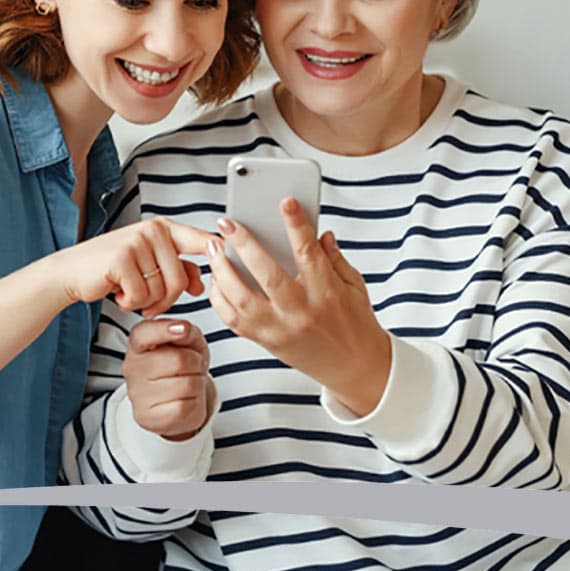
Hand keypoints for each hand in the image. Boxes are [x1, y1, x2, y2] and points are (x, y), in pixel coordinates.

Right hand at [50, 217, 212, 316]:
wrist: (71, 272)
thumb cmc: (111, 270)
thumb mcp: (148, 266)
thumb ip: (177, 269)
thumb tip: (202, 283)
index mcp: (163, 228)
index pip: (200, 239)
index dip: (219, 250)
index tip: (232, 253)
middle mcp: (152, 230)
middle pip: (180, 279)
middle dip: (165, 299)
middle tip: (146, 301)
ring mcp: (137, 242)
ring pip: (161, 289)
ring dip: (146, 302)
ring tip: (129, 293)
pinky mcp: (121, 258)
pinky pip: (141, 294)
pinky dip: (130, 302)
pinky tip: (117, 293)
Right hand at [122, 318, 214, 441]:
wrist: (176, 403)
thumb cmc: (180, 369)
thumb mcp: (187, 343)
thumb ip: (187, 332)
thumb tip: (183, 330)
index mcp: (138, 345)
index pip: (144, 334)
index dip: (165, 329)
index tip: (183, 329)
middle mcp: (132, 368)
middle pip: (179, 360)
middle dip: (196, 363)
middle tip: (191, 367)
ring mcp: (138, 394)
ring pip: (187, 384)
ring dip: (197, 383)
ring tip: (187, 383)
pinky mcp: (148, 416)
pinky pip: (185, 406)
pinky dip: (194, 403)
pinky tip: (184, 400)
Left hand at [207, 198, 392, 413]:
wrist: (354, 368)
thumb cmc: (355, 324)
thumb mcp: (355, 287)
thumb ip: (335, 259)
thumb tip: (320, 233)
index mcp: (327, 294)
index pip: (309, 254)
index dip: (297, 226)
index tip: (285, 202)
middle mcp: (301, 312)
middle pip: (267, 275)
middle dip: (244, 245)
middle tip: (227, 222)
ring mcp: (280, 330)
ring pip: (242, 299)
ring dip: (223, 271)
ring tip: (214, 248)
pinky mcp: (265, 343)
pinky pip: (233, 321)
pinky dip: (220, 299)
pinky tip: (217, 279)